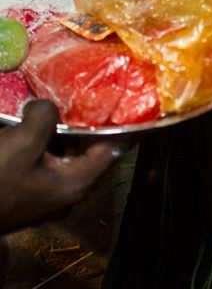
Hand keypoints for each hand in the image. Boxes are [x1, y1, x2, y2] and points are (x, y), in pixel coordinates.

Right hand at [0, 100, 118, 232]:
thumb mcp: (24, 141)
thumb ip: (45, 116)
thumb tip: (47, 107)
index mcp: (75, 184)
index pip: (108, 149)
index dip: (110, 122)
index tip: (108, 96)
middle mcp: (65, 192)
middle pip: (84, 149)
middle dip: (77, 122)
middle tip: (74, 94)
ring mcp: (44, 193)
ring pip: (61, 153)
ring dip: (55, 130)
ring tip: (49, 104)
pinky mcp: (25, 190)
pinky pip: (41, 160)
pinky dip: (39, 141)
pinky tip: (28, 121)